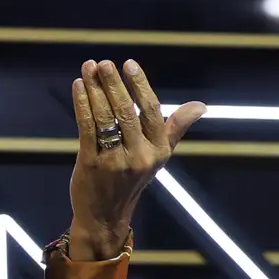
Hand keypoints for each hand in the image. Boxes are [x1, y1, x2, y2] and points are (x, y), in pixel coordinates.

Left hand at [68, 59, 205, 260]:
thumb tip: (201, 106)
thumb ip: (175, 129)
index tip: (129, 64)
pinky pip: (87, 128)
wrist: (105, 215)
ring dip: (95, 90)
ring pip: (105, 117)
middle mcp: (140, 155)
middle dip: (114, 84)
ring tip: (88, 68)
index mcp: (158, 150)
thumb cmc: (131, 180)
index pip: (151, 111)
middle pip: (126, 111)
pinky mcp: (91, 164)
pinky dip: (82, 104)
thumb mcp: (158, 157)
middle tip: (103, 63)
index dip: (140, 85)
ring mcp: (115, 160)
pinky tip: (77, 87)